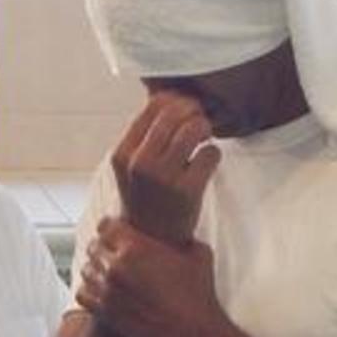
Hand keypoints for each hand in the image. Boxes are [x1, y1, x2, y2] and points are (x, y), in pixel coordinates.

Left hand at [76, 217, 230, 336]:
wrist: (194, 333)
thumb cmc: (199, 294)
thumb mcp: (198, 253)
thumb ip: (182, 237)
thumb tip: (180, 232)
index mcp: (136, 246)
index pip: (106, 225)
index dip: (112, 228)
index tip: (117, 233)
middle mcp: (116, 266)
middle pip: (94, 246)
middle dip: (104, 248)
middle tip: (114, 254)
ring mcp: (107, 290)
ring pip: (86, 269)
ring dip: (96, 269)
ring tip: (109, 274)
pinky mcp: (104, 312)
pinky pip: (82, 293)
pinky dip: (90, 290)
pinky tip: (103, 292)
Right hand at [111, 92, 222, 243]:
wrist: (151, 241)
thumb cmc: (145, 197)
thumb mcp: (131, 166)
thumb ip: (144, 135)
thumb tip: (166, 95)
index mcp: (123, 154)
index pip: (153, 106)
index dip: (175, 100)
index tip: (184, 108)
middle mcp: (140, 163)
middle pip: (176, 113)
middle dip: (193, 111)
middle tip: (198, 122)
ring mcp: (164, 177)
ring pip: (195, 128)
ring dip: (204, 129)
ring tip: (203, 139)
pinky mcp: (188, 190)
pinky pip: (210, 153)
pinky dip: (212, 155)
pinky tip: (204, 164)